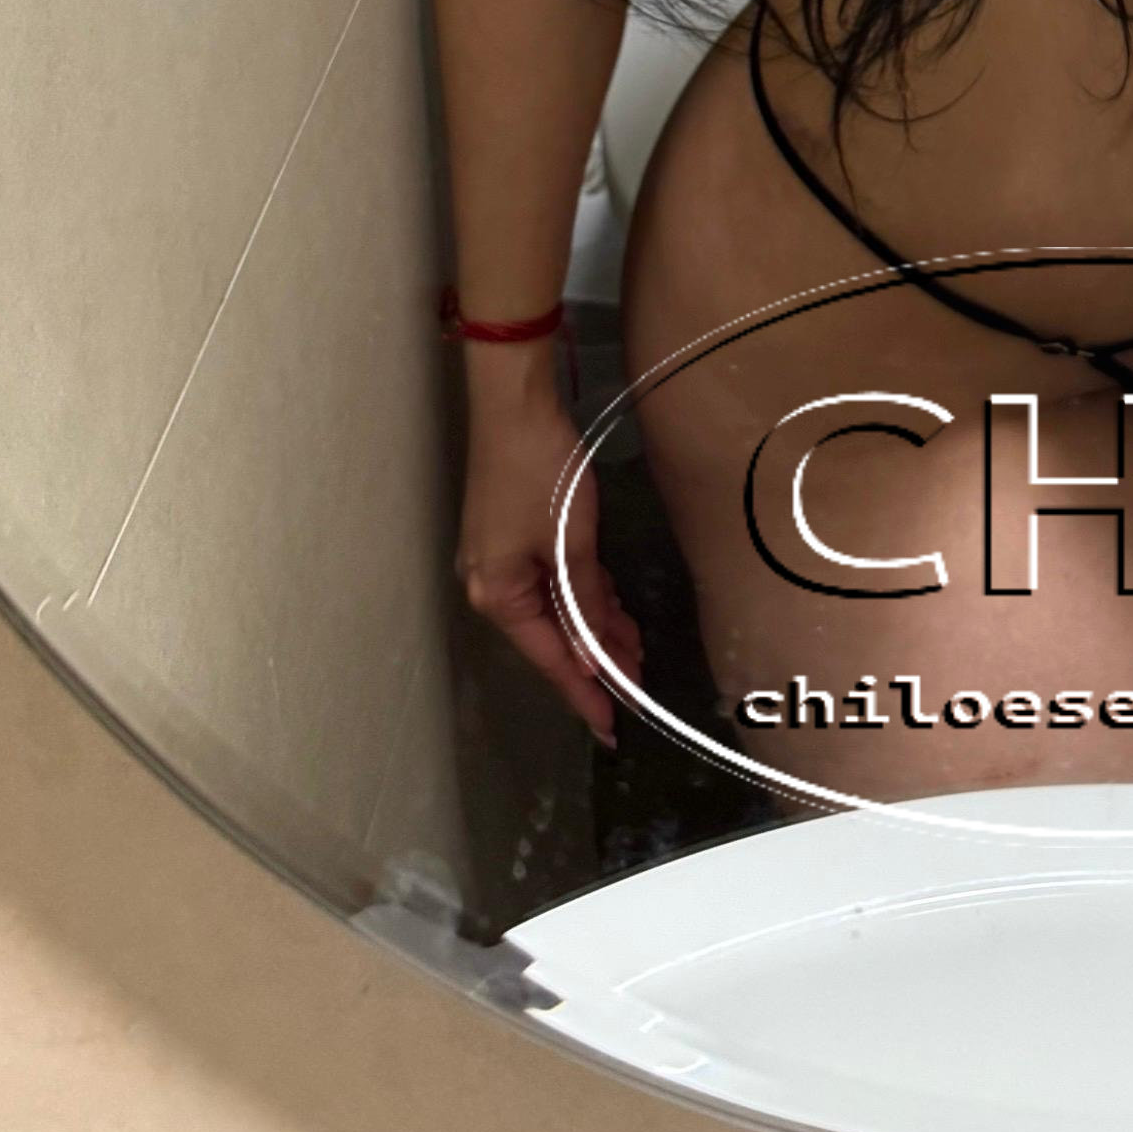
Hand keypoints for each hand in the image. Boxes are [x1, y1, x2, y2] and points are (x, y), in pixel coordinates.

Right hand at [456, 347, 646, 747]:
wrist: (514, 404)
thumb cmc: (539, 472)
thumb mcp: (571, 542)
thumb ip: (585, 601)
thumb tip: (593, 657)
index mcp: (499, 595)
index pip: (552, 659)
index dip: (585, 694)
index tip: (611, 728)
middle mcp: (493, 586)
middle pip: (552, 637)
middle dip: (595, 658)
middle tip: (639, 681)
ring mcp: (501, 561)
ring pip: (554, 609)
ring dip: (593, 626)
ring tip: (634, 646)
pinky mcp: (512, 538)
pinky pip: (550, 583)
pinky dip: (581, 596)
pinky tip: (611, 608)